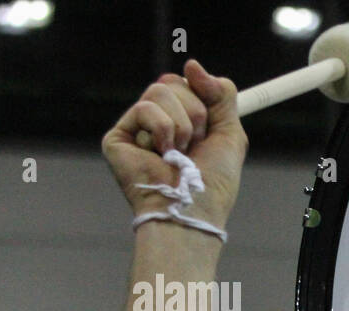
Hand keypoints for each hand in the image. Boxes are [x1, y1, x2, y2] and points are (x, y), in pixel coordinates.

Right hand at [101, 60, 246, 231]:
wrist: (193, 208)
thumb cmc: (213, 183)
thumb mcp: (230, 134)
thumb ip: (221, 96)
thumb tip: (191, 64)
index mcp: (183, 123)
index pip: (189, 84)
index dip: (203, 94)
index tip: (210, 117)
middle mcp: (158, 124)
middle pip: (175, 82)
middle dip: (196, 112)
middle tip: (197, 144)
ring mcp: (137, 129)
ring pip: (161, 89)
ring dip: (182, 123)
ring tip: (180, 153)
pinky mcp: (118, 137)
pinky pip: (145, 107)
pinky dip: (163, 129)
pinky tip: (162, 154)